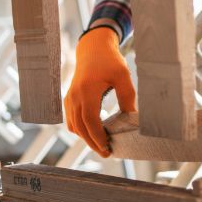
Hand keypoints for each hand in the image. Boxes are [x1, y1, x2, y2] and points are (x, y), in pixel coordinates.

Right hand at [63, 26, 135, 155]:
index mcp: (87, 91)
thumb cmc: (109, 61)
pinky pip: (71, 120)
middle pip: (80, 128)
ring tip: (102, 144)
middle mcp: (74, 96)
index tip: (108, 148)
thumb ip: (127, 98)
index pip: (89, 121)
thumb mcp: (123, 76)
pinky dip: (80, 129)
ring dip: (86, 138)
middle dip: (93, 143)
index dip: (97, 137)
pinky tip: (94, 132)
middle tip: (107, 153)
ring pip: (74, 126)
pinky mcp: (69, 99)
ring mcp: (69, 98)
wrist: (93, 49)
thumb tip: (132, 119)